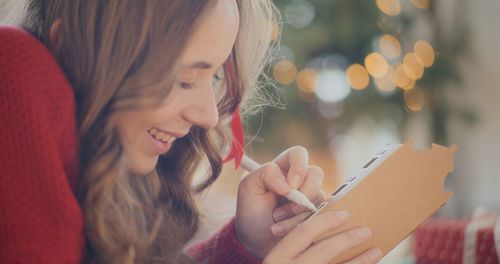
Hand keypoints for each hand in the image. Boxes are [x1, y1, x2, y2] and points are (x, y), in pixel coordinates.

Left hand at [235, 146, 324, 257]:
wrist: (255, 243)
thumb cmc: (251, 212)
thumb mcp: (248, 188)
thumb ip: (265, 174)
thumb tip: (289, 184)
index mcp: (283, 168)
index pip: (298, 154)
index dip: (299, 166)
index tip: (291, 186)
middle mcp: (300, 181)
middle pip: (315, 174)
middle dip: (304, 193)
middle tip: (287, 209)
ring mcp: (311, 199)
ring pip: (319, 198)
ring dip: (298, 215)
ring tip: (277, 225)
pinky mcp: (318, 216)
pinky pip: (323, 217)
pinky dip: (304, 226)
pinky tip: (288, 233)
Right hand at [264, 211, 382, 263]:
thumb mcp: (278, 260)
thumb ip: (292, 248)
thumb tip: (321, 229)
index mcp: (277, 258)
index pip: (304, 233)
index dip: (326, 221)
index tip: (345, 215)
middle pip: (324, 250)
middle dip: (348, 239)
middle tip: (366, 231)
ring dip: (360, 261)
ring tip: (375, 252)